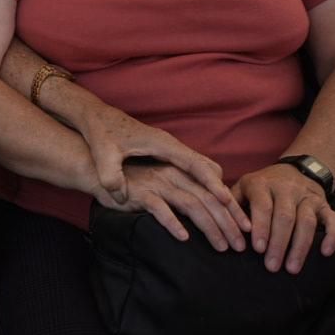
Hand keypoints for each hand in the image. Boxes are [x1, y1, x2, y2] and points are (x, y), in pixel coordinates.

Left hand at [73, 103, 238, 215]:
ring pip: (203, 169)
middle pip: (207, 168)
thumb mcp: (102, 154)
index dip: (212, 183)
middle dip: (223, 192)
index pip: (195, 165)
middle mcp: (171, 145)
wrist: (97, 116)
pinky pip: (194, 170)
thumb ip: (111, 176)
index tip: (228, 201)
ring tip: (231, 217)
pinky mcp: (166, 154)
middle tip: (238, 218)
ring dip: (216, 190)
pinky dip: (205, 185)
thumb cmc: (100, 133)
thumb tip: (121, 198)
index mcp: (162, 144)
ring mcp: (170, 149)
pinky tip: (210, 204)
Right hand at [100, 160, 249, 251]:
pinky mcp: (139, 194)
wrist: (98, 171)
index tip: (248, 230)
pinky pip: (159, 209)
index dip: (233, 211)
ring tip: (221, 248)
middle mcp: (172, 175)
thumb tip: (212, 212)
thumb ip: (184, 192)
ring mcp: (156, 183)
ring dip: (209, 228)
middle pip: (208, 200)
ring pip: (191, 205)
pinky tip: (184, 238)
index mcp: (181, 172)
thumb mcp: (163, 183)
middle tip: (240, 247)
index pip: (214, 192)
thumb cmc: (134, 182)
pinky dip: (172, 223)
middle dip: (228, 224)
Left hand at [233, 164, 334, 273]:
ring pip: (307, 221)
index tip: (258, 249)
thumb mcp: (243, 187)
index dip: (261, 227)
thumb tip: (223, 227)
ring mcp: (307, 196)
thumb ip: (232, 204)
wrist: (294, 169)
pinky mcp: (324, 204)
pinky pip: (334, 219)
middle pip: (285, 217)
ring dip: (300, 247)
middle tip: (272, 266)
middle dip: (279, 244)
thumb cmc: (262, 186)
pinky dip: (333, 236)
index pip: (263, 206)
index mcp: (262, 184)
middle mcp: (286, 188)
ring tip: (292, 268)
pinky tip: (325, 252)